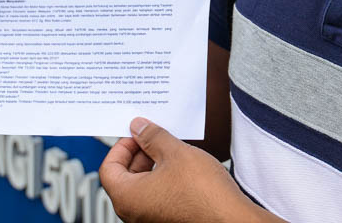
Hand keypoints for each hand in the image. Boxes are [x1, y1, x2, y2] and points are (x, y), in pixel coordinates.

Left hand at [100, 118, 281, 222]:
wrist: (232, 220)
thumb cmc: (204, 195)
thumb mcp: (176, 153)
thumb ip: (152, 137)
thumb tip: (139, 128)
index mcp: (127, 198)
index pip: (109, 168)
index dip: (122, 146)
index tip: (137, 134)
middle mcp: (134, 213)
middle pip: (124, 178)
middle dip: (139, 153)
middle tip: (155, 137)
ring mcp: (150, 219)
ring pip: (141, 187)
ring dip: (152, 165)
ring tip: (172, 150)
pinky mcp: (166, 220)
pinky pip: (156, 196)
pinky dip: (162, 179)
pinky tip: (181, 167)